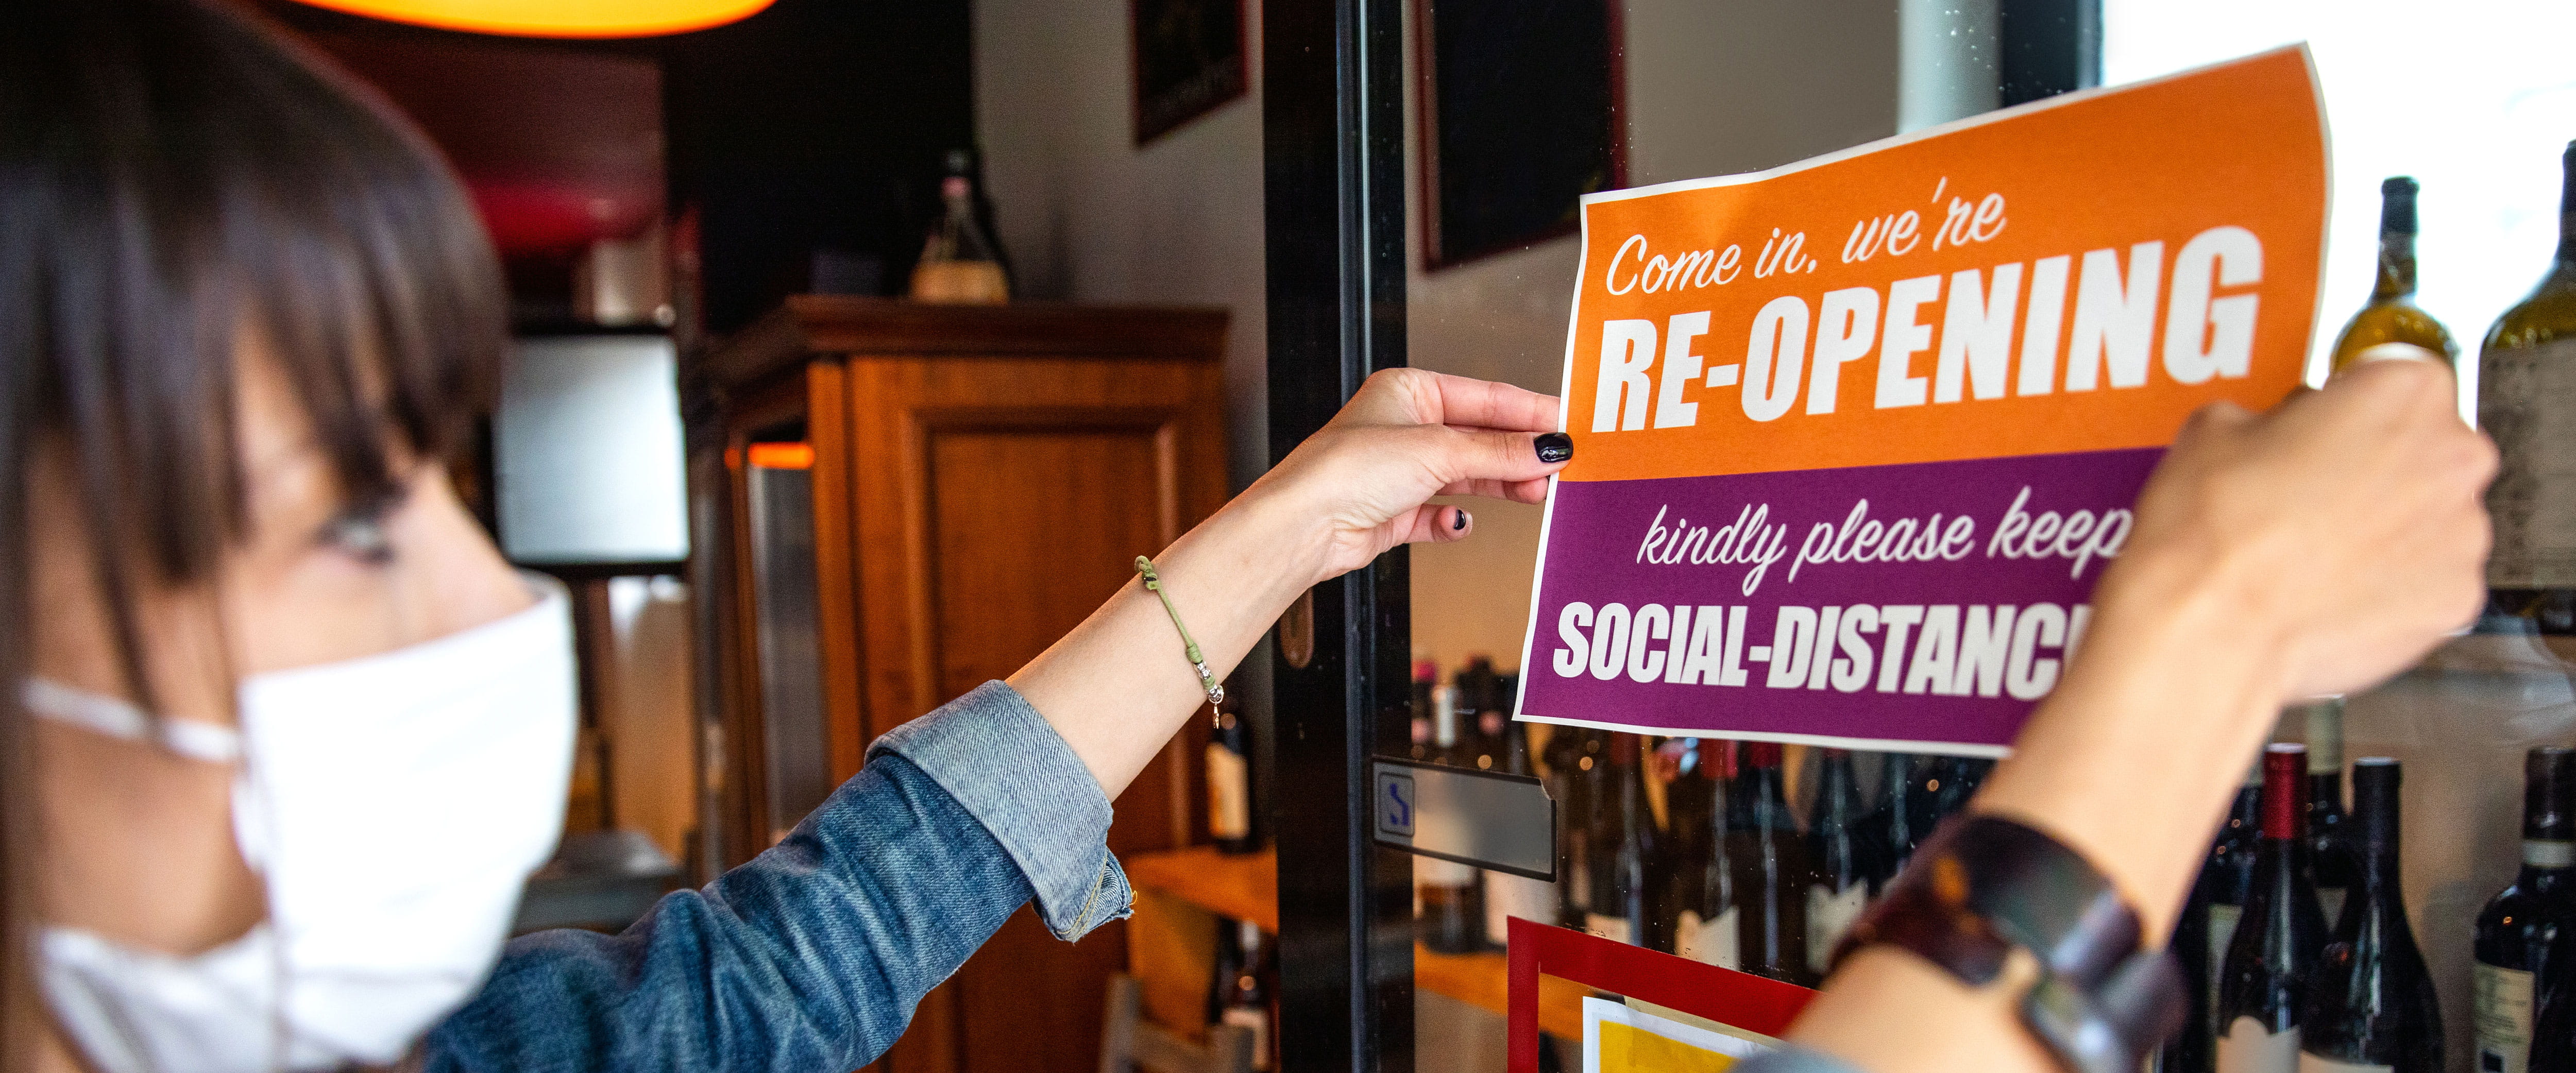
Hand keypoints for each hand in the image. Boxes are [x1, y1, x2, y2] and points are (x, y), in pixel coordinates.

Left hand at [1243, 368, 1570, 584]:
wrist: (1303, 527)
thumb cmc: (1348, 470)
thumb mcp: (1438, 451)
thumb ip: (1498, 450)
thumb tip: (1549, 447)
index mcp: (1408, 391)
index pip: (1484, 397)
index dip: (1530, 412)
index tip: (1569, 424)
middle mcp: (1403, 428)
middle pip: (1478, 438)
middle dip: (1517, 454)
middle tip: (1558, 468)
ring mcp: (1397, 472)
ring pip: (1464, 476)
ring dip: (1498, 486)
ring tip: (1534, 494)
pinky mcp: (1392, 513)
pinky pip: (1437, 515)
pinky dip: (1452, 521)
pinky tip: (1460, 525)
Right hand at [2102, 346, 2494, 701]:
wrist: (2211, 629)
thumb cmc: (2214, 532)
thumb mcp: (2215, 429)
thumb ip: (2273, 416)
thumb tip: (2278, 435)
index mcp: (2403, 392)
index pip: (2394, 373)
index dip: (2349, 401)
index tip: (2325, 422)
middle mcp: (2452, 456)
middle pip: (2426, 446)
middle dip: (2377, 464)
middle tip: (2311, 490)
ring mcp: (2463, 535)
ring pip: (2431, 516)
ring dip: (2388, 525)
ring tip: (2315, 549)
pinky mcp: (2455, 601)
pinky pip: (2429, 580)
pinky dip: (2392, 584)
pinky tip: (2332, 589)